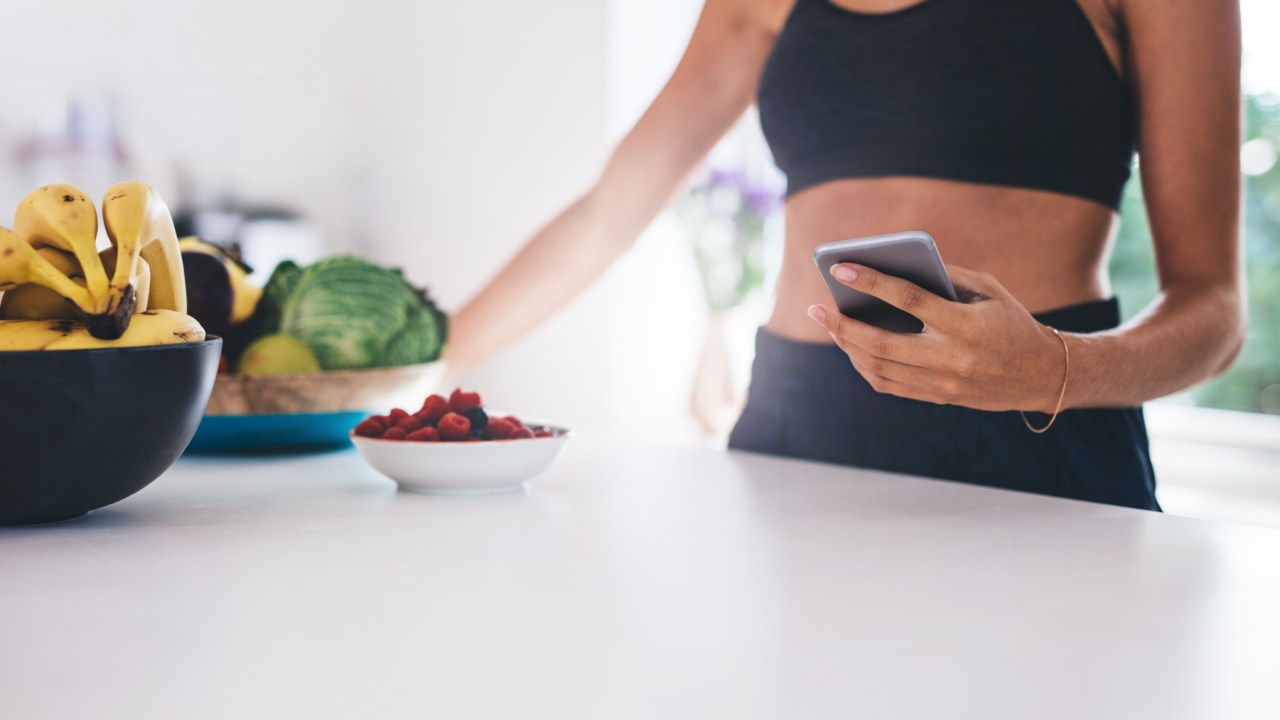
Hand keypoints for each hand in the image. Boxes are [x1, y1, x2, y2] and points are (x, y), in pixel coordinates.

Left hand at [806, 263, 1067, 411]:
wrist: (1042, 375)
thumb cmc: (1012, 322)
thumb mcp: (989, 290)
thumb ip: (945, 276)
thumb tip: (895, 266)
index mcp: (965, 325)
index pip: (908, 300)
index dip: (872, 282)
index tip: (840, 268)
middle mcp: (950, 358)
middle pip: (880, 344)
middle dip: (841, 325)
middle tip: (817, 308)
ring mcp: (942, 384)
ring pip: (878, 368)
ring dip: (847, 346)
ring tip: (831, 325)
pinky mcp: (938, 398)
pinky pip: (888, 385)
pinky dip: (864, 366)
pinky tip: (852, 347)